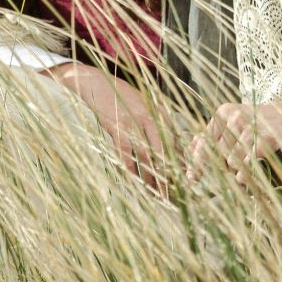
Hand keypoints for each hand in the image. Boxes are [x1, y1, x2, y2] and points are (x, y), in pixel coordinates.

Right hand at [50, 62, 168, 194]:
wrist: (97, 83)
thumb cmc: (122, 96)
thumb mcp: (146, 105)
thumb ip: (159, 124)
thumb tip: (172, 147)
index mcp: (161, 114)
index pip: (175, 144)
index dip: (180, 165)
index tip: (184, 182)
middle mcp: (150, 119)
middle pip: (164, 154)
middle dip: (170, 177)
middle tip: (174, 196)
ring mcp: (133, 125)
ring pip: (147, 159)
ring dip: (152, 180)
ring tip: (157, 197)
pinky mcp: (117, 131)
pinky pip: (126, 157)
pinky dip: (131, 173)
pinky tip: (135, 186)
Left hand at [184, 94, 281, 188]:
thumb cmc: (260, 121)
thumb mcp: (235, 120)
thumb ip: (214, 134)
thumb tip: (189, 150)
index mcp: (224, 112)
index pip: (204, 140)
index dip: (196, 161)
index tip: (191, 178)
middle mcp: (235, 117)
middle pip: (217, 153)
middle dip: (220, 166)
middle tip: (224, 175)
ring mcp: (251, 128)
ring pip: (230, 160)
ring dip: (233, 170)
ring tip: (241, 170)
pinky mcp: (266, 140)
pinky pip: (247, 163)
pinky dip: (244, 173)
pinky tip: (243, 177)